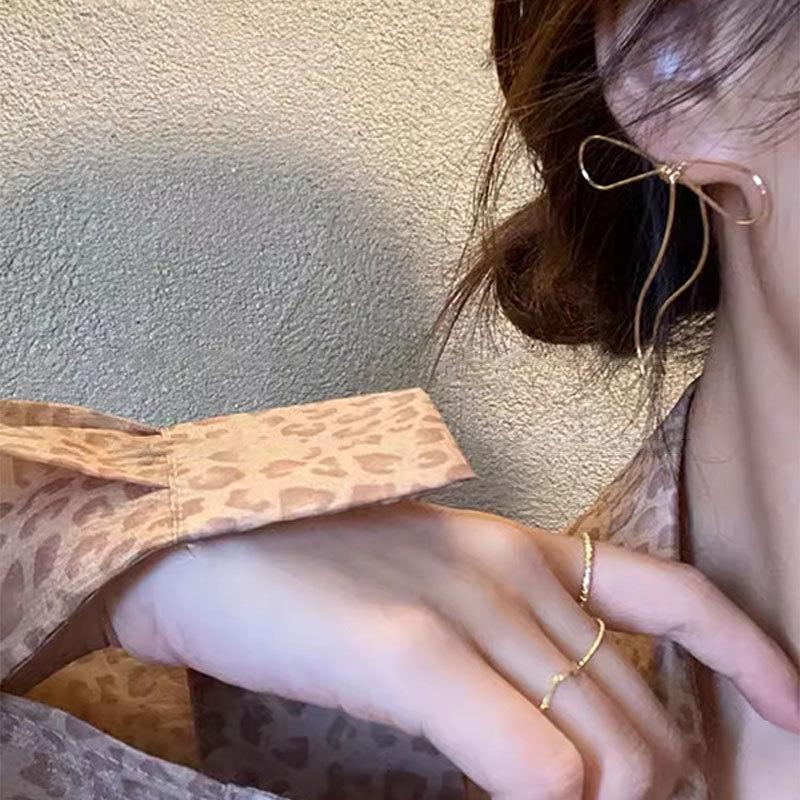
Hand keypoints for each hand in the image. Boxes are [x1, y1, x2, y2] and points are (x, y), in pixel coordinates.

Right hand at [106, 500, 798, 799]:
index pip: (670, 596)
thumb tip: (564, 744)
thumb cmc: (314, 572)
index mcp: (520, 550)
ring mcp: (465, 611)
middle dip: (650, 792)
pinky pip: (530, 765)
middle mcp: (510, 575)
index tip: (792, 709)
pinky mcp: (411, 655)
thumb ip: (504, 648)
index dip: (748, 655)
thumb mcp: (433, 590)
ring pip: (605, 756)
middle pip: (643, 718)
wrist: (207, 547)